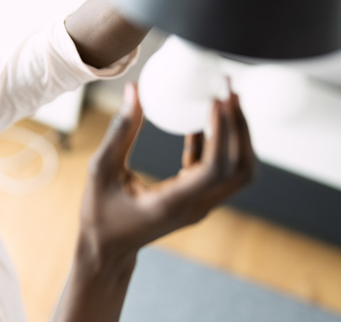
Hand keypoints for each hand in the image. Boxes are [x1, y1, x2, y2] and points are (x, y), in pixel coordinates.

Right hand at [79, 82, 255, 257]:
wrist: (107, 250)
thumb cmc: (100, 214)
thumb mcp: (101, 170)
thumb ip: (119, 131)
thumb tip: (134, 90)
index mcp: (173, 203)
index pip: (215, 168)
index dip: (222, 132)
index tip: (216, 100)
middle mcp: (195, 207)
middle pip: (241, 170)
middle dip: (241, 128)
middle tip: (229, 91)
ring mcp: (200, 206)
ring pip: (238, 172)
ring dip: (237, 136)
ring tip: (224, 100)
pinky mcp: (197, 200)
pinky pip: (219, 171)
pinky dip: (217, 144)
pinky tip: (199, 120)